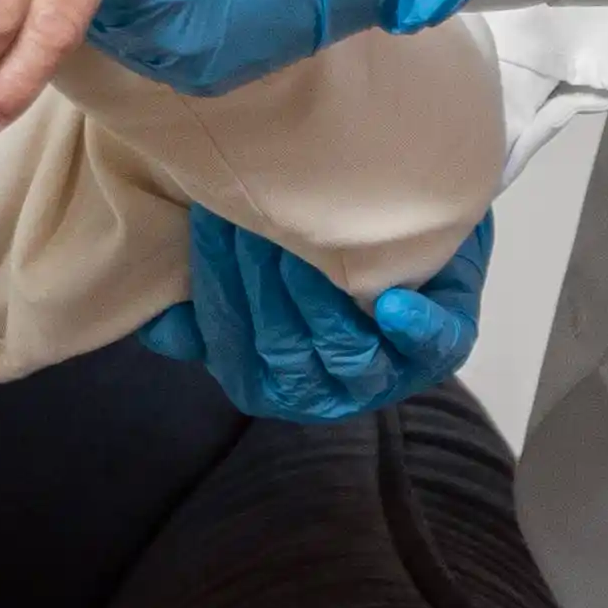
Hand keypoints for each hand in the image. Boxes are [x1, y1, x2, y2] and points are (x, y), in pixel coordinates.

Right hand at [136, 212, 496, 424]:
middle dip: (261, 284)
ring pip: (345, 352)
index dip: (219, 295)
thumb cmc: (311, 253)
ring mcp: (387, 374)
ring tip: (301, 239)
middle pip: (285, 351)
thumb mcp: (246, 275)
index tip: (211, 230)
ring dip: (318, 296)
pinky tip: (391, 302)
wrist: (401, 216)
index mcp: (270, 383)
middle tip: (252, 219)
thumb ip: (201, 305)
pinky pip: (430, 348)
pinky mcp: (442, 346)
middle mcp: (327, 392)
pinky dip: (412, 329)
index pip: (235, 355)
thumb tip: (165, 325)